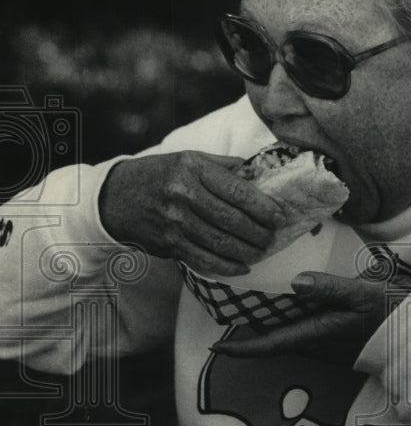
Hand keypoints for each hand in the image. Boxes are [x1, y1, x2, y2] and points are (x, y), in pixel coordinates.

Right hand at [98, 151, 285, 276]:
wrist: (116, 196)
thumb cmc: (161, 175)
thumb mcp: (189, 159)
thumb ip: (224, 167)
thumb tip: (257, 175)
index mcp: (193, 168)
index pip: (238, 191)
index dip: (263, 207)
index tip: (279, 217)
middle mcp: (183, 194)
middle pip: (232, 219)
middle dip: (259, 232)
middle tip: (273, 237)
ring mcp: (175, 221)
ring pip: (221, 242)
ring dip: (247, 251)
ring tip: (261, 251)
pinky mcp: (168, 243)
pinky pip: (204, 259)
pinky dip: (227, 266)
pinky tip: (242, 266)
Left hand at [217, 271, 410, 364]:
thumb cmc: (392, 316)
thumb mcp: (364, 294)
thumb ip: (330, 288)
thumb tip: (295, 283)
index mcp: (319, 332)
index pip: (272, 344)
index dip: (242, 348)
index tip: (216, 348)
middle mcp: (318, 346)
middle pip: (275, 342)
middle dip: (249, 336)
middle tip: (225, 321)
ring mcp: (328, 348)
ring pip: (289, 339)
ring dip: (269, 330)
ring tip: (249, 310)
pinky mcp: (338, 345)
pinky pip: (304, 335)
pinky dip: (289, 325)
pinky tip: (287, 309)